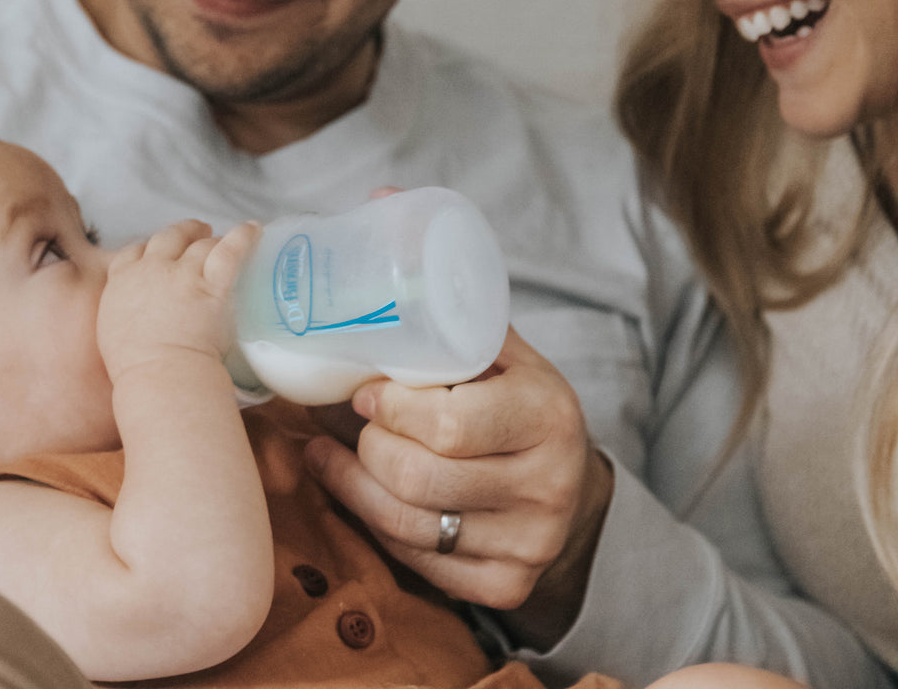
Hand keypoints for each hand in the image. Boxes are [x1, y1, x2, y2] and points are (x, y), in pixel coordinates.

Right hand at [97, 219, 260, 380]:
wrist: (159, 376)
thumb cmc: (136, 368)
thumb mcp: (113, 332)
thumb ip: (123, 313)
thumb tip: (136, 317)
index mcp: (122, 282)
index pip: (133, 252)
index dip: (149, 247)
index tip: (159, 251)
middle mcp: (152, 270)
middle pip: (169, 237)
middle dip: (184, 232)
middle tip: (197, 232)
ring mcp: (183, 274)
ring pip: (200, 244)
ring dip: (212, 239)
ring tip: (223, 238)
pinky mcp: (212, 285)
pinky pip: (230, 250)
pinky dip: (243, 236)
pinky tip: (254, 229)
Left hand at [304, 328, 611, 641]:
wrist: (572, 483)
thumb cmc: (521, 404)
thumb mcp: (508, 357)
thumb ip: (457, 333)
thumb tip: (379, 311)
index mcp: (548, 416)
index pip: (449, 424)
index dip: (392, 409)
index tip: (366, 393)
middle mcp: (546, 486)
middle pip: (418, 477)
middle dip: (369, 446)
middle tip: (355, 423)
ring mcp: (529, 543)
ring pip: (405, 523)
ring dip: (352, 485)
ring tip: (325, 455)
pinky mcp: (507, 586)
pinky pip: (416, 559)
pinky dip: (376, 524)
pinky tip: (360, 493)